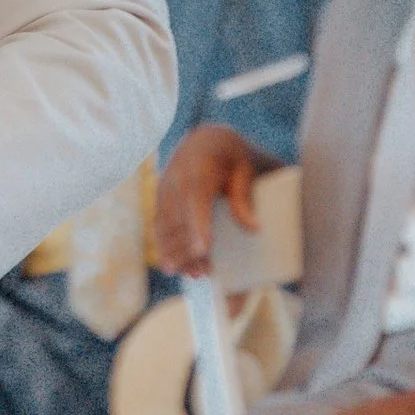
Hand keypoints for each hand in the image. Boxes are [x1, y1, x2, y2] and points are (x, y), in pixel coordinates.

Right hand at [153, 124, 274, 276]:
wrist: (204, 140)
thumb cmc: (230, 157)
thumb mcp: (244, 172)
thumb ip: (245, 199)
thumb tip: (254, 229)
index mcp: (199, 170)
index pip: (196, 202)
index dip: (199, 227)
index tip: (203, 250)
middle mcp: (176, 180)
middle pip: (179, 220)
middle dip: (188, 250)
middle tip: (203, 273)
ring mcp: (164, 189)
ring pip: (165, 226)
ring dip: (176, 253)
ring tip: (193, 274)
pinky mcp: (160, 198)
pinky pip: (160, 226)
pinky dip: (166, 247)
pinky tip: (177, 265)